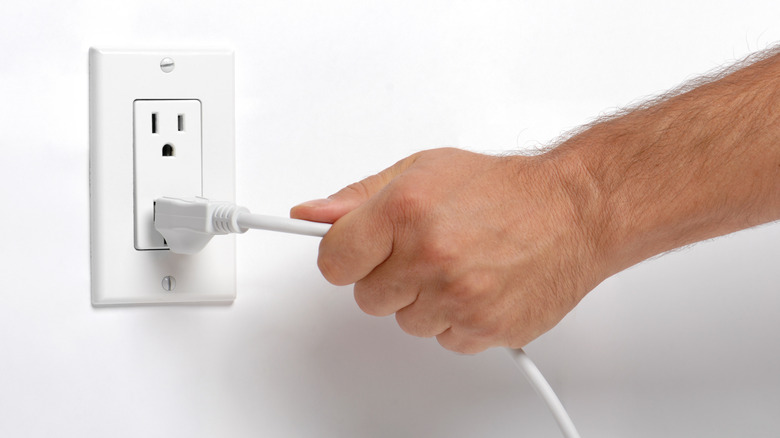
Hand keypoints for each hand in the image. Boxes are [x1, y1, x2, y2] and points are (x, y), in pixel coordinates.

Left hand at [291, 148, 605, 352]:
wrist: (574, 210)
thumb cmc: (503, 189)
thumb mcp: (422, 170)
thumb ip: (359, 197)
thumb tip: (310, 213)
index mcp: (404, 210)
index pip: (333, 260)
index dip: (345, 257)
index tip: (357, 253)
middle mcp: (428, 255)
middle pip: (367, 297)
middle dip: (389, 277)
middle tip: (426, 250)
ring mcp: (457, 295)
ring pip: (404, 322)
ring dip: (424, 300)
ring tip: (460, 265)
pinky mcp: (483, 326)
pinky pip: (442, 339)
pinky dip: (457, 320)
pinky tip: (479, 286)